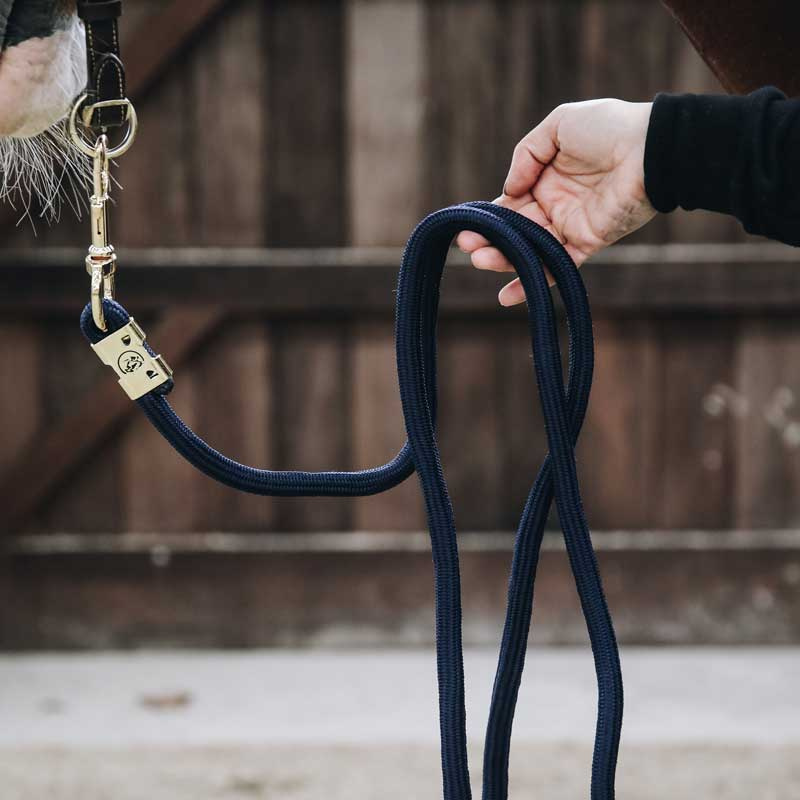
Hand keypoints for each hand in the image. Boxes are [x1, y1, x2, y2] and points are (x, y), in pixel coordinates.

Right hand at [457, 99, 656, 305]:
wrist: (651, 148)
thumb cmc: (610, 128)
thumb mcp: (559, 125)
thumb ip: (526, 154)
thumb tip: (508, 191)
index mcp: (546, 177)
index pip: (510, 202)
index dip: (489, 215)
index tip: (468, 224)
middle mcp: (555, 203)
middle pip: (514, 229)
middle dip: (489, 239)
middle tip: (467, 247)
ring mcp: (570, 225)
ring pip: (529, 248)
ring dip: (503, 259)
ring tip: (479, 260)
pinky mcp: (587, 242)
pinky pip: (556, 267)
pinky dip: (533, 282)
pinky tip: (506, 297)